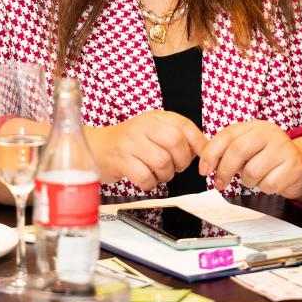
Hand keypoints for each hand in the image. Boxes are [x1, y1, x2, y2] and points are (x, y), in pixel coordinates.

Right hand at [88, 111, 207, 190]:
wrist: (98, 147)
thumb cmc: (130, 142)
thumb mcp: (153, 131)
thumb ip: (177, 136)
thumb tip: (204, 149)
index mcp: (154, 117)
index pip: (184, 125)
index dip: (198, 143)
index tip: (203, 157)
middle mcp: (142, 126)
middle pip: (175, 143)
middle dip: (181, 161)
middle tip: (175, 167)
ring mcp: (130, 143)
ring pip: (162, 162)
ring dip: (165, 175)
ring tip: (158, 173)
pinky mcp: (121, 161)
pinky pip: (146, 177)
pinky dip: (150, 183)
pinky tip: (146, 179)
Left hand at [198, 120, 301, 199]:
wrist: (301, 166)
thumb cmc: (268, 158)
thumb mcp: (248, 149)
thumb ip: (228, 151)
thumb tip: (205, 161)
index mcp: (254, 126)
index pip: (227, 135)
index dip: (212, 153)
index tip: (204, 170)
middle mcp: (270, 133)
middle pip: (237, 151)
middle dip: (224, 171)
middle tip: (219, 183)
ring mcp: (283, 148)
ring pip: (252, 171)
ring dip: (248, 181)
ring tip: (255, 178)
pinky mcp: (293, 166)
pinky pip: (268, 184)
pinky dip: (265, 188)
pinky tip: (270, 181)